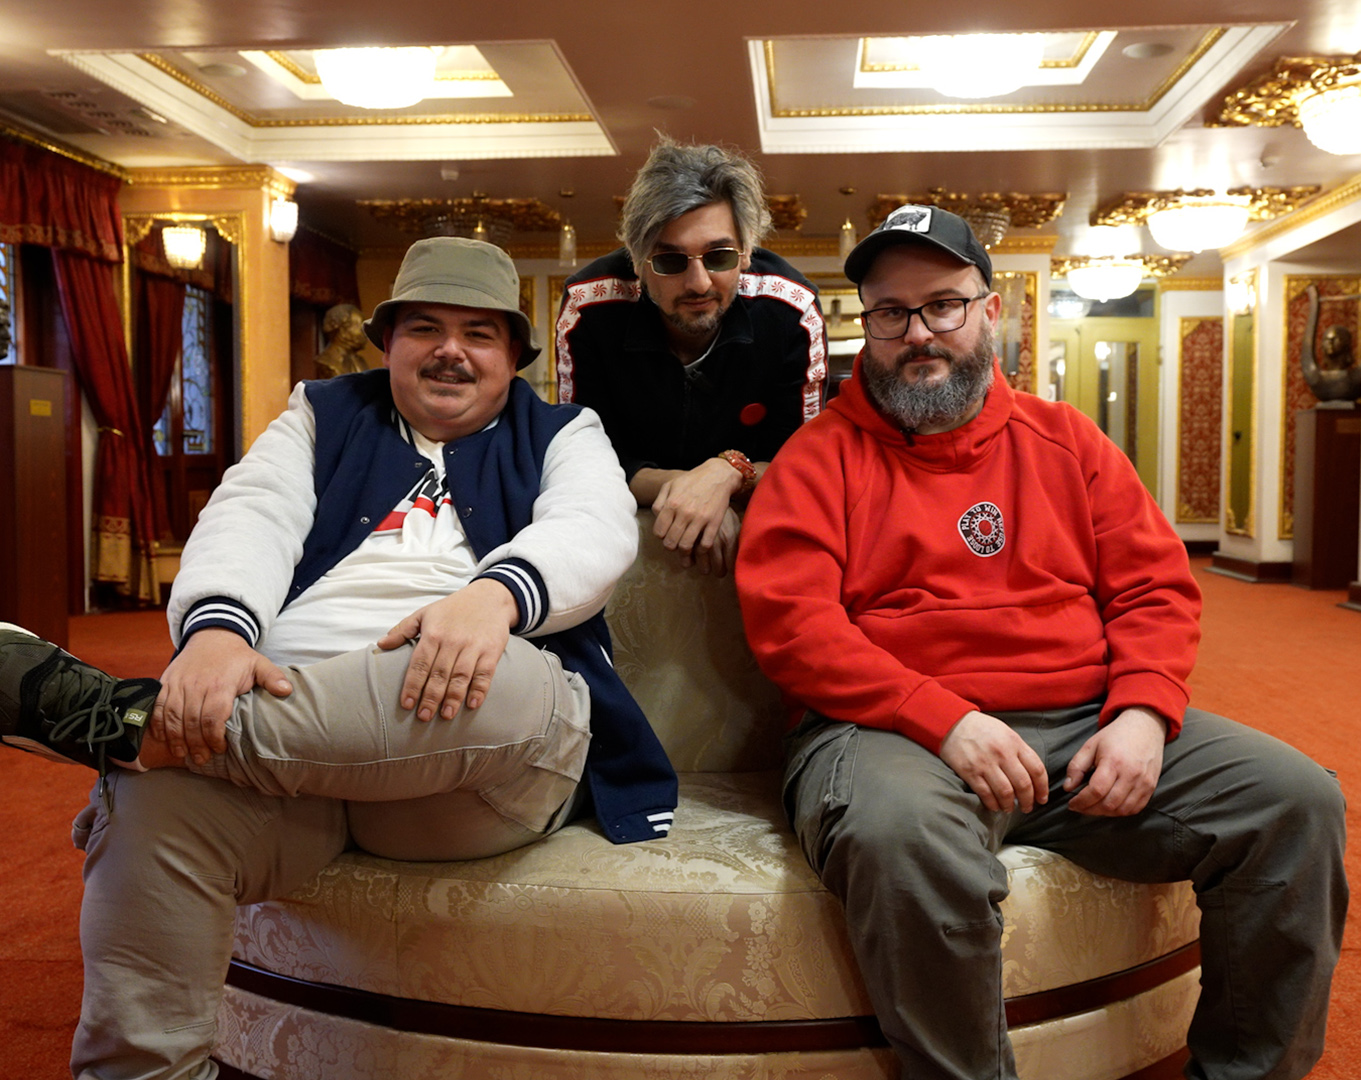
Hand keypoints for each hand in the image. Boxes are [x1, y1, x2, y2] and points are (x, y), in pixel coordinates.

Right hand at [153, 629, 291, 764]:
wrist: (212, 635)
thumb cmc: (237, 656)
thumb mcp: (259, 663)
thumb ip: (272, 677)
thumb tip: (287, 691)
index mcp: (220, 684)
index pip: (212, 717)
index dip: (213, 737)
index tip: (219, 749)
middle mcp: (196, 685)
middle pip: (191, 721)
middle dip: (195, 744)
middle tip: (200, 759)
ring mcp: (179, 683)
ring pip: (172, 716)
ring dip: (175, 738)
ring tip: (183, 754)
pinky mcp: (166, 682)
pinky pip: (157, 706)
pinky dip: (158, 724)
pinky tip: (164, 738)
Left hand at [377, 578, 517, 720]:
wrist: (489, 597)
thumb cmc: (454, 608)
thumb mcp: (425, 613)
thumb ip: (402, 630)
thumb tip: (381, 644)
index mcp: (433, 633)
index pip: (419, 664)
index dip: (412, 685)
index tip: (406, 704)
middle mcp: (453, 641)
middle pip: (439, 674)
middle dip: (430, 697)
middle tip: (424, 716)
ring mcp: (473, 647)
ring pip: (461, 676)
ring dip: (453, 698)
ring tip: (446, 715)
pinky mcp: (491, 651)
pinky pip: (485, 674)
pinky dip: (479, 690)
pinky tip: (472, 704)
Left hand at [652, 458, 743, 568]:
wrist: (718, 475)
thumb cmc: (692, 480)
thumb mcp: (670, 485)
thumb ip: (659, 502)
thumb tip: (656, 518)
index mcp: (672, 504)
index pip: (659, 532)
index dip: (661, 536)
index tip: (666, 535)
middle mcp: (684, 513)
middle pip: (671, 542)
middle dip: (671, 546)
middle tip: (674, 545)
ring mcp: (700, 519)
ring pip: (686, 546)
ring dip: (684, 553)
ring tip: (685, 551)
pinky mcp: (714, 523)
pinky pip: (705, 544)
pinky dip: (700, 551)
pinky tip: (699, 548)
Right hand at [939, 711, 1047, 812]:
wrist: (952, 723)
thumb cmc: (982, 728)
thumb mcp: (1006, 733)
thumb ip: (1019, 751)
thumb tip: (1031, 775)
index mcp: (1014, 743)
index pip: (1037, 770)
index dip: (1042, 788)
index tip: (1042, 799)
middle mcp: (1002, 753)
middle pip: (1023, 784)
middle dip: (1028, 801)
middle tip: (1027, 808)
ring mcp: (985, 763)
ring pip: (1006, 793)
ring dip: (1010, 805)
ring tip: (1010, 808)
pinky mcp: (970, 772)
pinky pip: (986, 794)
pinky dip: (993, 804)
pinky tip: (995, 806)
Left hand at [1063, 707, 1166, 816]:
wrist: (1145, 727)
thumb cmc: (1115, 736)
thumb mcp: (1090, 745)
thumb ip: (1076, 766)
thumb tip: (1068, 787)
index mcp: (1113, 762)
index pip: (1096, 791)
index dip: (1081, 802)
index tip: (1071, 804)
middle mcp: (1131, 774)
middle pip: (1109, 804)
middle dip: (1090, 810)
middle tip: (1079, 807)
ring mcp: (1144, 782)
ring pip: (1122, 810)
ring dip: (1104, 813)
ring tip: (1092, 807)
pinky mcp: (1151, 787)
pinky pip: (1136, 808)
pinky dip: (1121, 812)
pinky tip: (1109, 807)